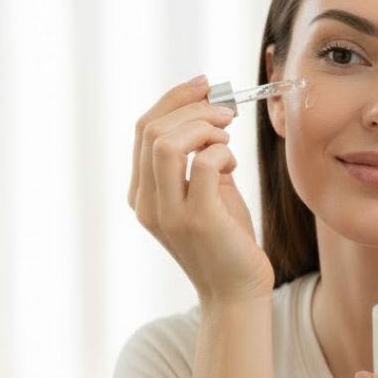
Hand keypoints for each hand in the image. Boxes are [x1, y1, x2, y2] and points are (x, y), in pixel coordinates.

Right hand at [129, 74, 273, 305]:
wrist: (236, 292)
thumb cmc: (225, 240)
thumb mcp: (206, 192)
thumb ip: (199, 157)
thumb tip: (208, 111)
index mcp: (142, 194)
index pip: (143, 129)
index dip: (174, 99)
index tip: (204, 85)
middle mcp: (147, 203)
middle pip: (152, 130)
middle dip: (193, 108)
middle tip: (225, 113)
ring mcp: (168, 213)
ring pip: (167, 143)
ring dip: (203, 127)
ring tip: (226, 138)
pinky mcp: (197, 220)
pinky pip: (203, 165)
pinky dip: (221, 152)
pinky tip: (232, 164)